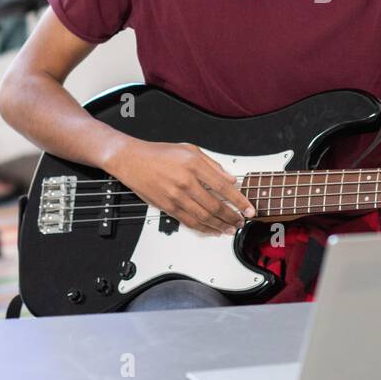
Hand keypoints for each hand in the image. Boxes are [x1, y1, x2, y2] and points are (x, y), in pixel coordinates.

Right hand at [109, 139, 255, 234]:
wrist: (131, 160)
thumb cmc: (160, 153)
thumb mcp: (190, 149)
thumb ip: (212, 165)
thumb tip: (230, 179)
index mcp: (193, 165)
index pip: (223, 187)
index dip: (239, 201)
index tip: (249, 208)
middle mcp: (185, 182)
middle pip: (215, 206)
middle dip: (232, 217)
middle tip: (241, 221)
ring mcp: (175, 196)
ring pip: (203, 217)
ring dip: (219, 226)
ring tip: (230, 229)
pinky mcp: (167, 207)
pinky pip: (189, 222)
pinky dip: (203, 228)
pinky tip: (212, 230)